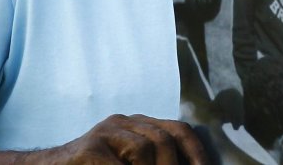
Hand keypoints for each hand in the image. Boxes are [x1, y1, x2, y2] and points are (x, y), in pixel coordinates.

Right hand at [19, 113, 208, 163]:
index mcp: (137, 125)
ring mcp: (104, 133)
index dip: (195, 151)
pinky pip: (116, 164)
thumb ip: (151, 161)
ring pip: (144, 149)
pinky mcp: (87, 149)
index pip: (177, 129)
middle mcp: (123, 122)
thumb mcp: (127, 163)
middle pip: (163, 139)